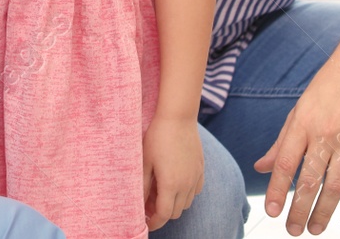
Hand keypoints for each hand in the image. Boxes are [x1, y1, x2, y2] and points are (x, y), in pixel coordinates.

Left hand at [143, 115, 204, 230]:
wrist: (178, 117)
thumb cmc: (158, 137)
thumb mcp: (145, 162)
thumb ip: (142, 186)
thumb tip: (139, 204)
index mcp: (170, 185)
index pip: (164, 215)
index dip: (154, 223)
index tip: (146, 222)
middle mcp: (186, 185)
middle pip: (175, 212)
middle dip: (162, 213)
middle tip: (148, 203)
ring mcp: (195, 177)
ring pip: (186, 203)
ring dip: (174, 203)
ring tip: (160, 191)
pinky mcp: (201, 169)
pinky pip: (195, 191)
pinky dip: (185, 193)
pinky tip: (175, 182)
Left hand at [254, 29, 339, 234]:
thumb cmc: (327, 88)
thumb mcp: (299, 109)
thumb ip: (281, 142)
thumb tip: (260, 167)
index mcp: (302, 123)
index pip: (285, 163)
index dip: (276, 190)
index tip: (271, 212)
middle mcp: (325, 133)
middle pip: (310, 180)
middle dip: (299, 210)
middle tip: (293, 230)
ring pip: (335, 185)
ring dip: (324, 212)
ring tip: (315, 229)